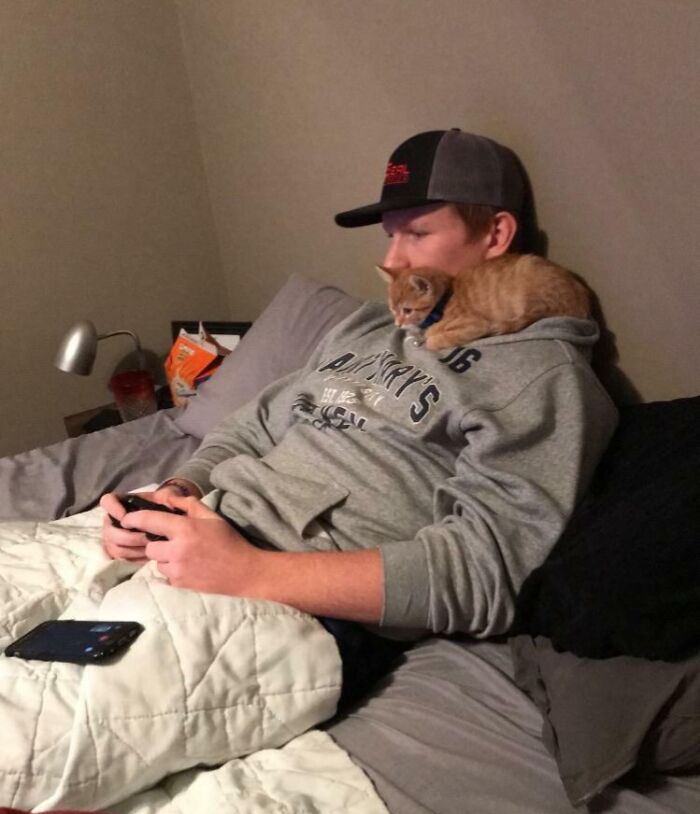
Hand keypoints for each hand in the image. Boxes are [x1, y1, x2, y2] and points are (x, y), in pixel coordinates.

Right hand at [100, 486, 187, 561]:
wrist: (169, 527)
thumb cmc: (166, 509)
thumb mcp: (170, 498)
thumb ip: (168, 496)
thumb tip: (168, 499)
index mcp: (121, 504)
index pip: (107, 501)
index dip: (113, 509)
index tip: (125, 517)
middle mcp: (113, 521)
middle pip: (110, 532)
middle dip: (131, 537)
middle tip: (148, 538)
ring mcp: (114, 538)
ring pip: (116, 548)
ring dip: (135, 549)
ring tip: (151, 546)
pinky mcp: (120, 552)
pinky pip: (122, 559)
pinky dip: (136, 558)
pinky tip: (149, 554)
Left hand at [125, 494, 264, 596]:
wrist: (244, 571)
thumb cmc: (229, 540)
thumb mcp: (211, 516)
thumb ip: (187, 504)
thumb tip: (165, 496)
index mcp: (185, 528)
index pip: (149, 521)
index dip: (133, 519)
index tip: (126, 519)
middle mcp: (177, 549)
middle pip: (150, 545)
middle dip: (158, 542)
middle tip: (173, 541)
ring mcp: (177, 569)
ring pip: (157, 561)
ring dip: (165, 558)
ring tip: (184, 556)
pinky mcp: (179, 584)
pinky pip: (166, 574)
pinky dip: (173, 570)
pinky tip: (189, 567)